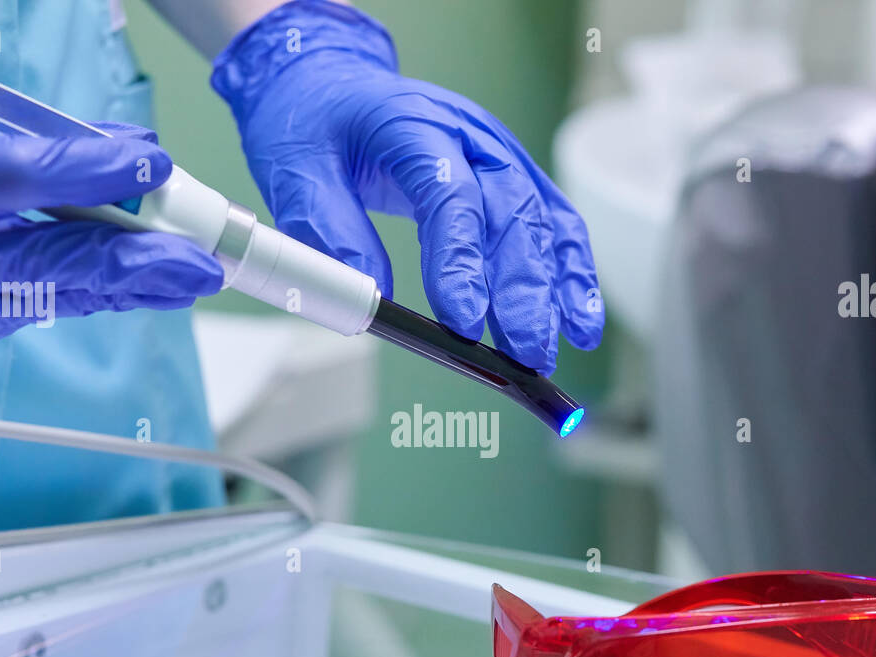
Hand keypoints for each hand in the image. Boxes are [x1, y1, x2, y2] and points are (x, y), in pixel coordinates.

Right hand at [0, 113, 222, 374]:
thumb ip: (36, 162)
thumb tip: (128, 166)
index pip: (67, 254)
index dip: (137, 249)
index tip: (194, 252)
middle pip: (61, 287)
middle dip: (132, 275)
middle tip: (195, 271)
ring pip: (30, 298)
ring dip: (87, 278)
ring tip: (154, 269)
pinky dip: (31, 286)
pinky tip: (64, 272)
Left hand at [213, 0, 601, 373]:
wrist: (332, 86)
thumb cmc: (315, 126)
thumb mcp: (296, 173)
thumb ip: (329, 233)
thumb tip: (368, 299)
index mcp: (413, 124)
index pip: (450, 194)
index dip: (461, 260)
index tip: (463, 321)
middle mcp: (470, 136)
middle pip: (511, 212)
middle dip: (524, 290)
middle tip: (524, 351)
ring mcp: (498, 155)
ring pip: (542, 222)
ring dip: (555, 290)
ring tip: (550, 350)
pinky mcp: (512, 179)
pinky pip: (552, 225)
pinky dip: (571, 274)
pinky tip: (579, 322)